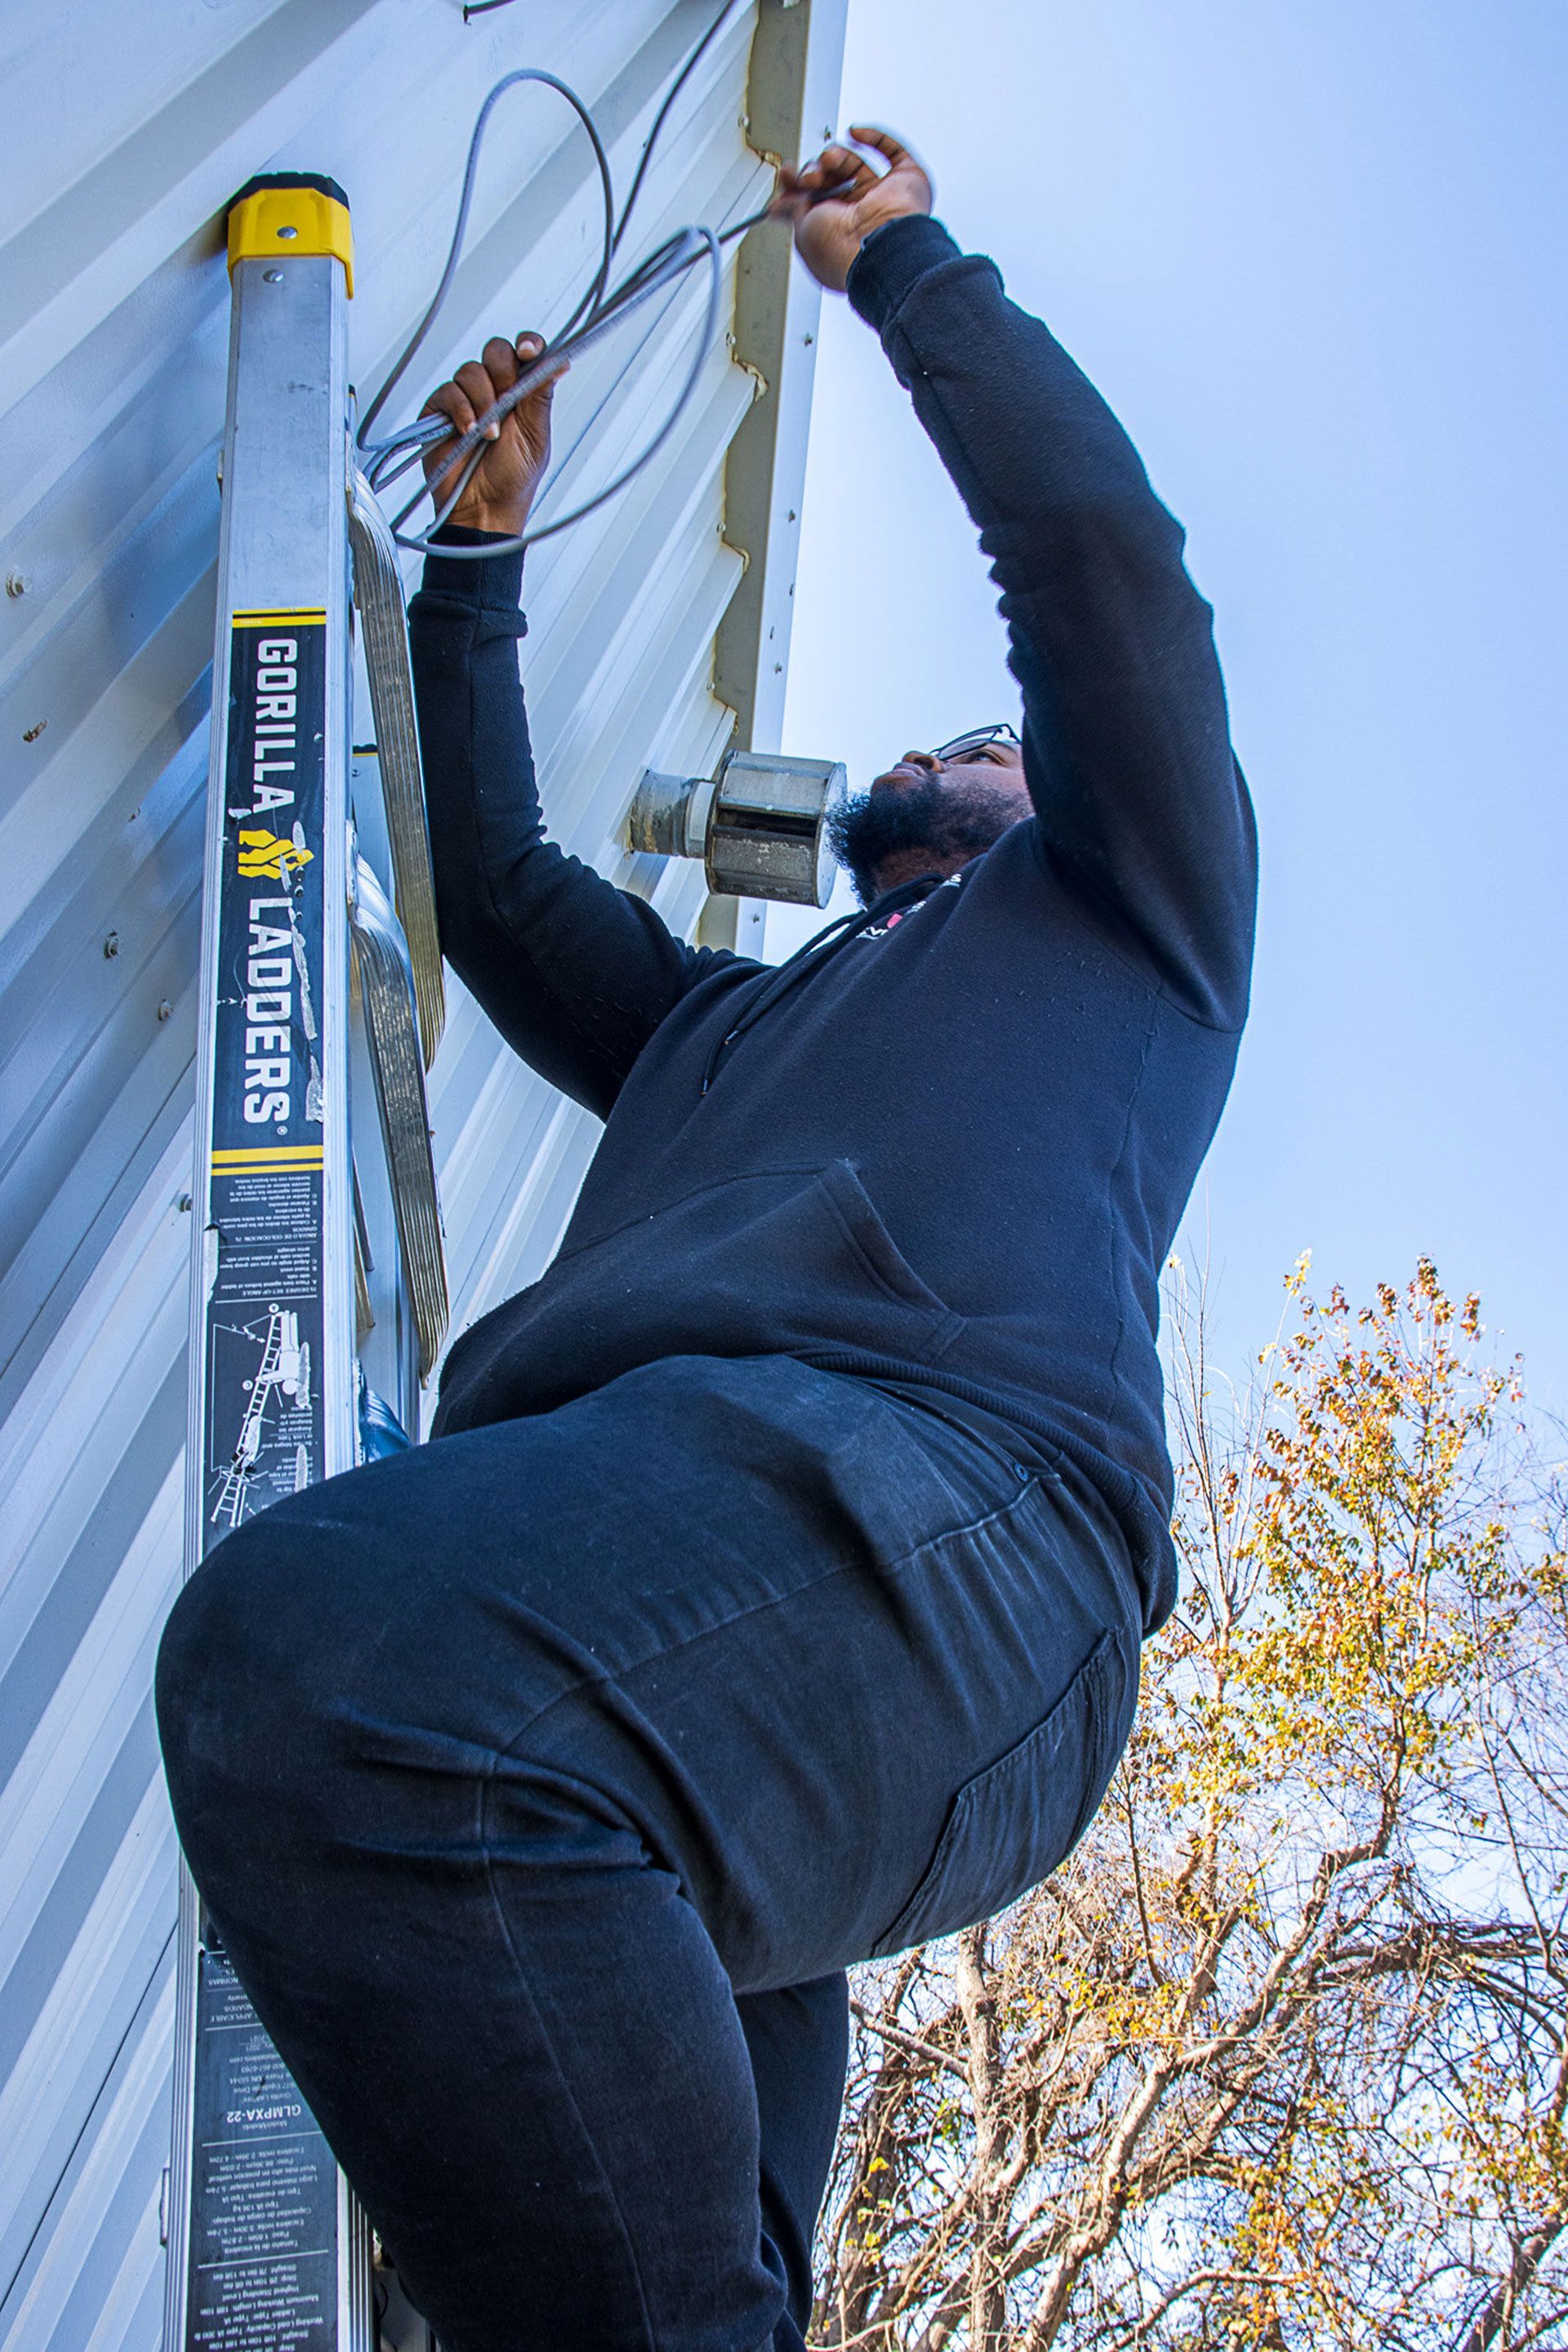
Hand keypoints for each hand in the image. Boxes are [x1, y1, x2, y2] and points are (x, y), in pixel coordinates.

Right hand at [419, 332, 566, 536]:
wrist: (484, 509)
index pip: (524, 351)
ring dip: (483, 401)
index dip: (527, 344)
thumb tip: (558, 362)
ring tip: (489, 435)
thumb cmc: (513, 479)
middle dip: (503, 373)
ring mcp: (466, 398)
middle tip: (506, 404)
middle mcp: (494, 389)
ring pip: (471, 370)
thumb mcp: (536, 436)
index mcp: (521, 392)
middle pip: (495, 350)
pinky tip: (468, 432)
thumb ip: (541, 395)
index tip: (528, 351)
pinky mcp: (440, 410)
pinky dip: (461, 409)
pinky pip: (448, 391)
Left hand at [770, 125, 932, 293]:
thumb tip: (776, 206)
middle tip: (809, 177)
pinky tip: (855, 133)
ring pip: (855, 165)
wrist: (874, 247)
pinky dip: (874, 137)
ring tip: (829, 161)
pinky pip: (892, 151)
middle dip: (816, 171)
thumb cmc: (840, 248)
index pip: (815, 201)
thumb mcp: (802, 228)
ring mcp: (885, 199)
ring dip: (837, 156)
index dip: (799, 185)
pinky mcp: (908, 182)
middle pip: (833, 180)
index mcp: (837, 234)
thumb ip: (792, 210)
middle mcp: (861, 218)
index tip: (788, 174)